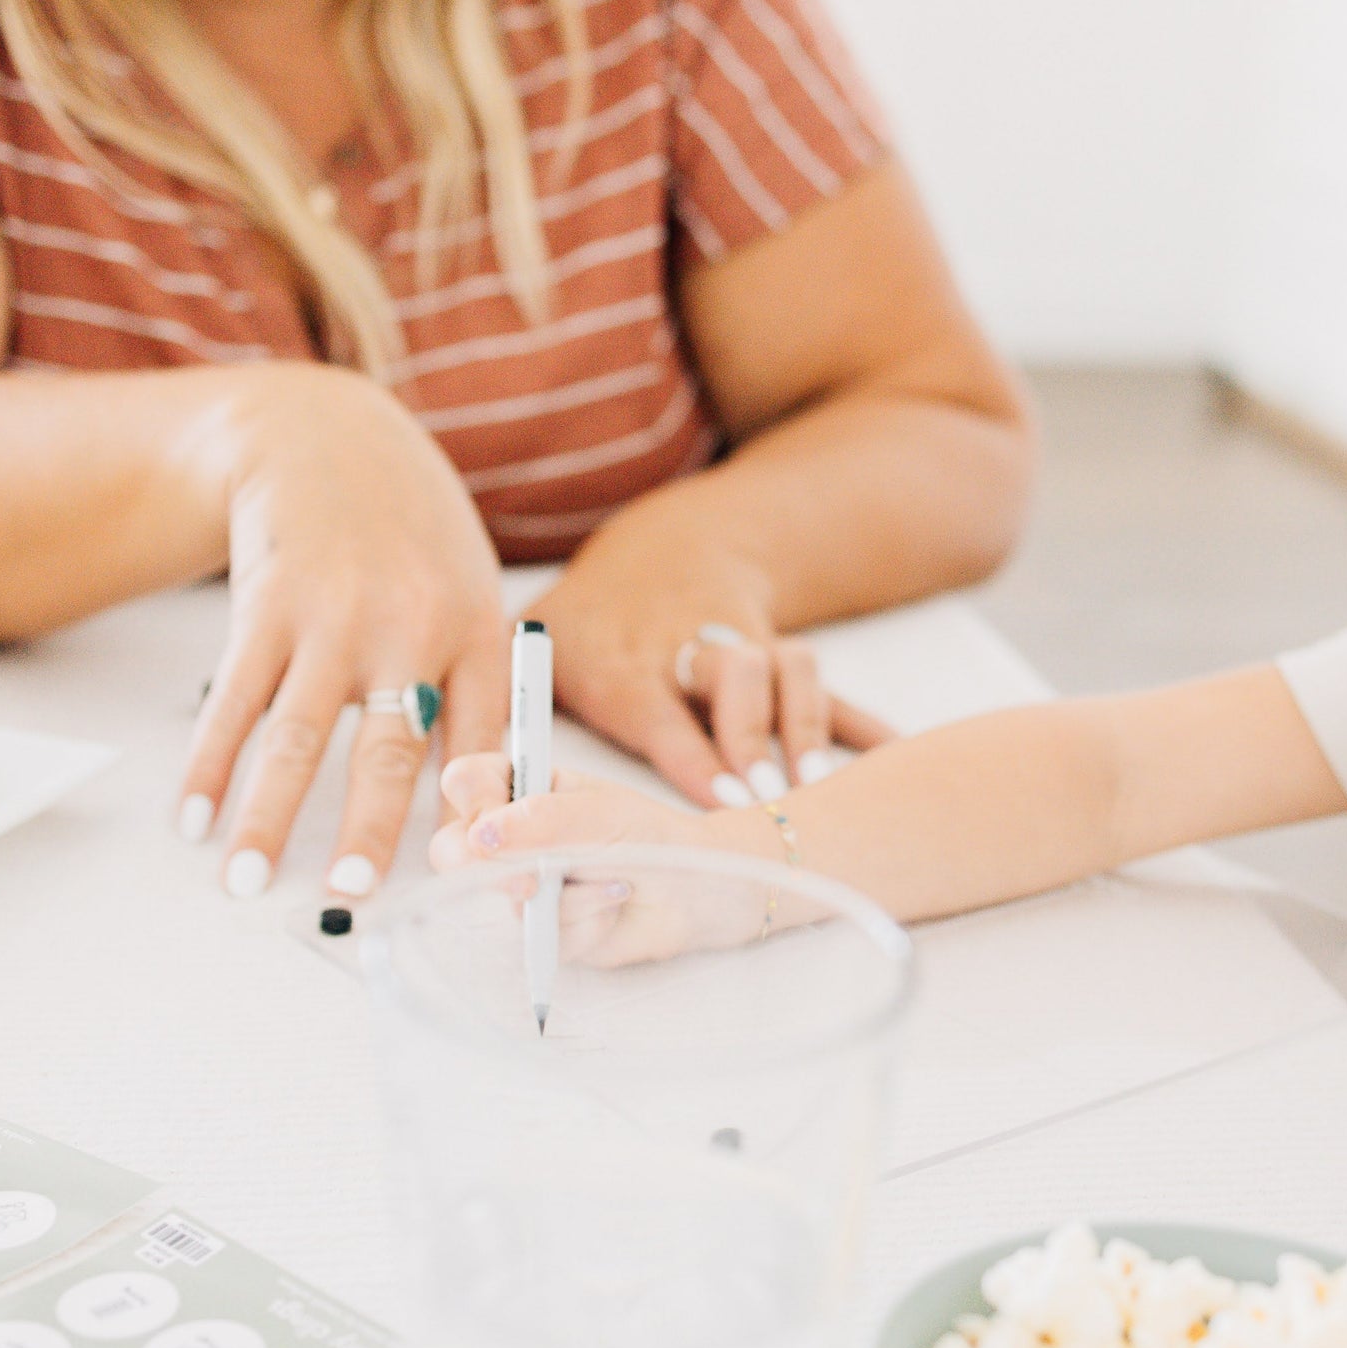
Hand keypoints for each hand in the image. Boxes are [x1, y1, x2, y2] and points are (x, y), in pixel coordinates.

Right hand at [178, 366, 509, 896]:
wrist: (329, 440)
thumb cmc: (412, 535)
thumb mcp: (470, 593)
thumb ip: (478, 688)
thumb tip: (484, 803)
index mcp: (477, 632)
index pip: (487, 741)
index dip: (476, 813)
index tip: (462, 878)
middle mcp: (410, 626)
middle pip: (390, 749)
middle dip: (366, 831)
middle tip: (350, 897)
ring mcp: (333, 614)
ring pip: (298, 736)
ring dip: (267, 815)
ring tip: (246, 879)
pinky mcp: (267, 603)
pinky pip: (234, 700)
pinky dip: (209, 763)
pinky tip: (192, 815)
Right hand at [430, 753, 773, 965]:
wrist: (698, 891)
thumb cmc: (653, 836)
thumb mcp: (603, 814)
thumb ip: (545, 821)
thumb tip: (483, 835)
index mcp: (524, 788)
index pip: (466, 781)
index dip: (471, 798)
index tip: (493, 814)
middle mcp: (515, 836)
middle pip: (453, 849)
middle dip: (484, 867)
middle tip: (528, 881)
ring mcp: (525, 885)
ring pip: (504, 898)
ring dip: (565, 894)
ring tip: (614, 879)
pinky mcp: (544, 931)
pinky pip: (541, 934)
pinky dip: (584, 921)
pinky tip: (615, 906)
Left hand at [523, 532, 893, 809]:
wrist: (677, 545)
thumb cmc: (593, 620)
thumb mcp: (536, 645)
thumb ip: (500, 710)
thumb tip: (457, 789)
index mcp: (624, 656)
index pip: (655, 705)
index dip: (690, 752)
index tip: (717, 803)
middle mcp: (689, 647)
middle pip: (732, 675)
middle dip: (750, 736)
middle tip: (765, 798)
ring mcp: (745, 647)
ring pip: (786, 669)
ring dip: (803, 724)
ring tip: (813, 784)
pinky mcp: (786, 658)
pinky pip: (829, 687)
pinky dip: (858, 723)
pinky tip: (889, 755)